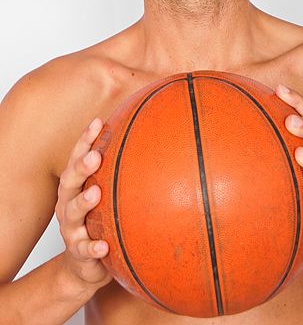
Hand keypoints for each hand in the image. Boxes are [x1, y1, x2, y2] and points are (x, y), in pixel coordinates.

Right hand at [55, 118, 111, 288]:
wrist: (84, 264)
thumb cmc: (98, 219)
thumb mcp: (106, 193)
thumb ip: (119, 170)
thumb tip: (149, 133)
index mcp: (75, 186)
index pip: (77, 158)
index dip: (85, 140)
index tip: (97, 123)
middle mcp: (68, 204)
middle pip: (70, 182)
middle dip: (81, 167)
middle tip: (95, 156)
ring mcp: (72, 229)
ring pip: (73, 214)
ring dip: (83, 202)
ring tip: (96, 193)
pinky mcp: (79, 253)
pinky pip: (85, 250)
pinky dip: (93, 247)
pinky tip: (104, 245)